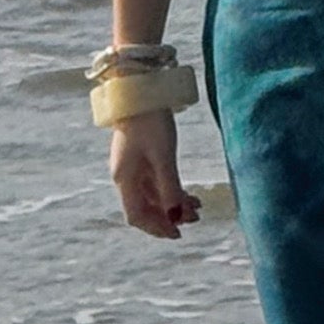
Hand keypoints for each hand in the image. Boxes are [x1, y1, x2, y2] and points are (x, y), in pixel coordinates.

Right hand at [110, 108, 198, 238]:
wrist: (141, 90)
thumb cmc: (150, 122)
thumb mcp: (163, 157)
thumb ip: (170, 188)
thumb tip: (175, 218)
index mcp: (125, 178)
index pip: (137, 215)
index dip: (156, 227)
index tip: (178, 233)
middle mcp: (126, 176)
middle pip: (146, 207)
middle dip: (169, 216)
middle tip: (194, 220)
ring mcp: (133, 166)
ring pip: (154, 194)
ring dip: (174, 203)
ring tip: (198, 207)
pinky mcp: (142, 156)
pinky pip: (156, 181)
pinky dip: (172, 189)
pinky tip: (190, 194)